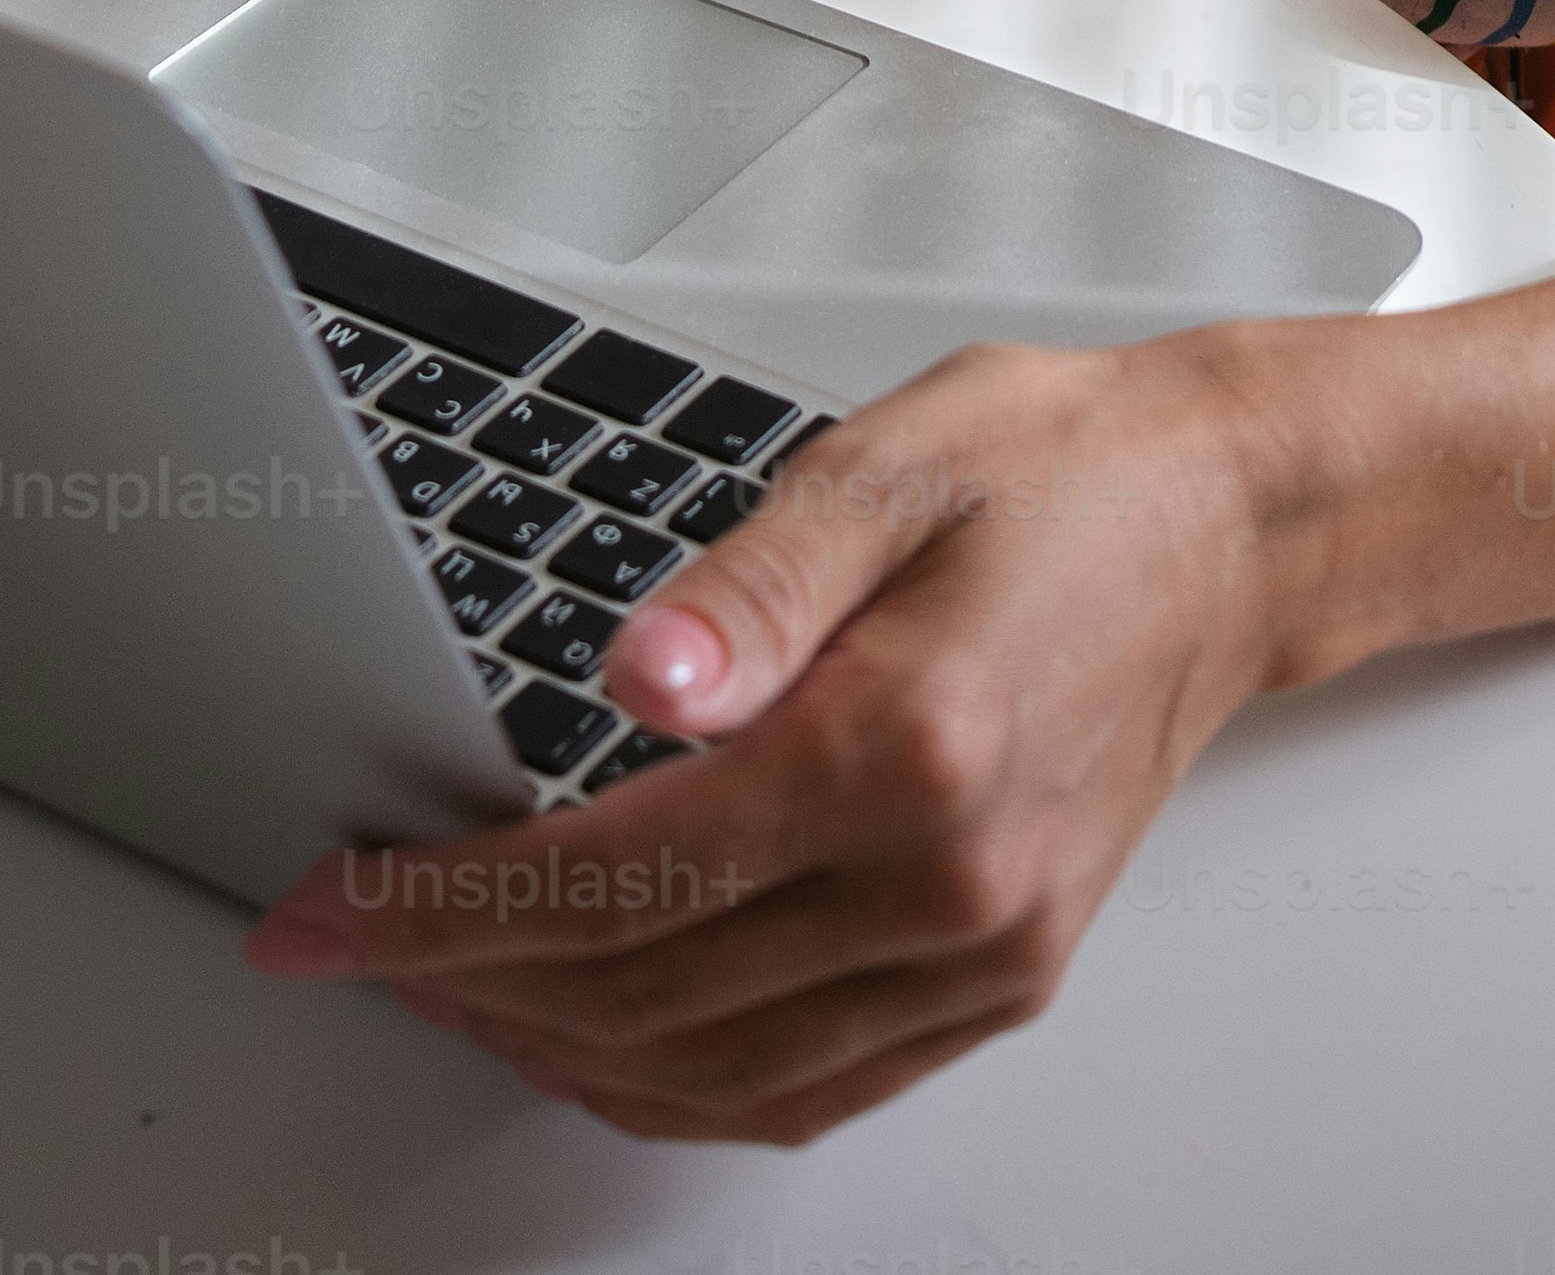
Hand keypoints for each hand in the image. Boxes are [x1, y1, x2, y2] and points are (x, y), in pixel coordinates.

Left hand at [243, 326, 1295, 1143]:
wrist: (1222, 528)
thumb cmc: (1060, 474)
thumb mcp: (886, 465)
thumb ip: (747, 587)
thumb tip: (634, 677)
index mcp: (909, 748)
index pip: (623, 876)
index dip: (447, 907)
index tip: (332, 904)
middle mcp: (950, 882)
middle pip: (649, 990)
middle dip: (466, 980)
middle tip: (349, 942)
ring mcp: (982, 952)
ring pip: (716, 1071)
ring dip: (554, 1045)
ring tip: (442, 988)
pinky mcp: (1000, 978)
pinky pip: (806, 1089)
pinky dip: (679, 1087)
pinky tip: (601, 1036)